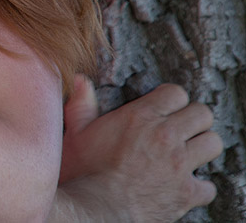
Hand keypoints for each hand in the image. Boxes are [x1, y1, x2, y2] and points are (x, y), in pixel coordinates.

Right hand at [54, 76, 221, 221]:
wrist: (97, 209)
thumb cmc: (84, 171)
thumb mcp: (77, 132)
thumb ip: (81, 104)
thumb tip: (81, 80)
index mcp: (140, 117)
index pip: (176, 93)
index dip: (171, 99)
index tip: (165, 108)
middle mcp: (165, 136)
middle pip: (202, 114)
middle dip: (193, 120)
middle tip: (181, 129)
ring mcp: (179, 164)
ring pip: (212, 143)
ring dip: (202, 148)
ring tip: (188, 154)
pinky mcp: (187, 192)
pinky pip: (209, 186)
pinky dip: (199, 187)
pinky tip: (184, 187)